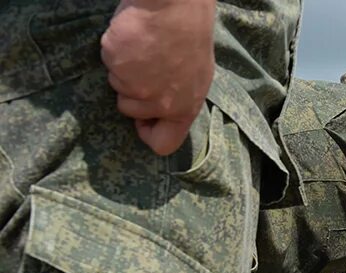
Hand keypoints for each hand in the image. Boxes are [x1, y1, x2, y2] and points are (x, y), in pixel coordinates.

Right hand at [101, 0, 216, 155]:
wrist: (175, 6)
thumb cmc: (188, 35)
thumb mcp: (195, 76)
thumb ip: (177, 97)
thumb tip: (161, 112)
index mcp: (184, 108)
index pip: (164, 144)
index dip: (149, 134)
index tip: (142, 120)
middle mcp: (160, 102)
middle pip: (130, 111)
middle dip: (131, 92)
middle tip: (144, 67)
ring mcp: (136, 84)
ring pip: (117, 85)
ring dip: (124, 69)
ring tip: (141, 49)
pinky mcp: (116, 64)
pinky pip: (108, 62)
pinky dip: (116, 51)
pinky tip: (132, 39)